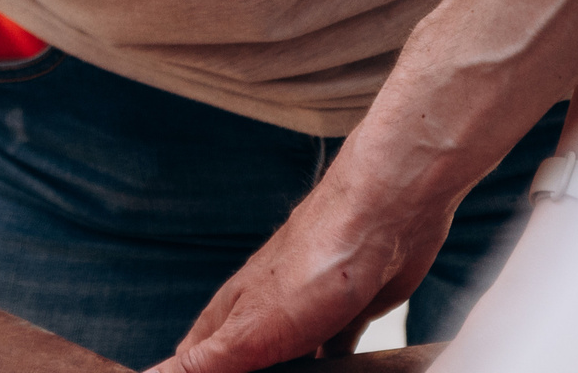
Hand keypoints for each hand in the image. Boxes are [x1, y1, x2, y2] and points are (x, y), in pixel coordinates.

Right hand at [150, 169, 454, 372]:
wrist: (384, 219)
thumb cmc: (314, 266)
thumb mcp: (250, 329)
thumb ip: (205, 361)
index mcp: (232, 312)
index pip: (193, 357)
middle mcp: (263, 309)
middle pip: (241, 361)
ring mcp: (305, 310)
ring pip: (287, 359)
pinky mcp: (347, 313)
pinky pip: (333, 353)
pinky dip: (331, 370)